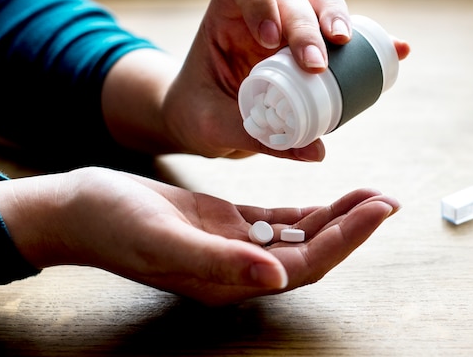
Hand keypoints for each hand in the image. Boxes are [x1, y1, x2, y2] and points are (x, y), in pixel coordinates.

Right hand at [0, 166, 399, 305]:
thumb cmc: (114, 225)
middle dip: (352, 226)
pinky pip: (274, 222)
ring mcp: (231, 247)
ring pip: (297, 236)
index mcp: (228, 280)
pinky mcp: (222, 225)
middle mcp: (237, 269)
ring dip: (334, 216)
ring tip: (368, 193)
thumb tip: (277, 277)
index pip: (305, 264)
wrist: (84, 208)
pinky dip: (303, 211)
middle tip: (388, 198)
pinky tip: (324, 199)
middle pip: (311, 252)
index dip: (346, 239)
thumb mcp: (163, 240)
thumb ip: (220, 263)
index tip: (379, 209)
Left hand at [102, 0, 409, 161]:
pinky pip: (345, 40)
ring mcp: (288, 32)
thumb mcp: (214, 128)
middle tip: (315, 65)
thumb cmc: (199, 115)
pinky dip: (370, 42)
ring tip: (348, 46)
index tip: (267, 39)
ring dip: (338, 21)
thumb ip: (254, 137)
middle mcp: (261, 17)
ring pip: (321, 6)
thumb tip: (316, 149)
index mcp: (224, 20)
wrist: (204, 122)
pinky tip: (397, 51)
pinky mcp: (309, 52)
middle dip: (307, 26)